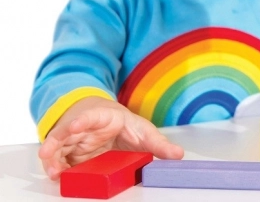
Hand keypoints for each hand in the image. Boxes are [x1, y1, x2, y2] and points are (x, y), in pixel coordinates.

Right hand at [38, 96, 183, 179]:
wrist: (109, 122)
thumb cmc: (124, 125)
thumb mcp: (144, 132)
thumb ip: (159, 145)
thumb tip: (178, 155)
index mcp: (103, 116)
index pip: (90, 115)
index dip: (82, 120)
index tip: (76, 125)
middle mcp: (84, 128)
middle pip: (66, 132)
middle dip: (57, 142)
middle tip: (48, 153)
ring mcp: (75, 141)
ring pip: (58, 147)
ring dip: (53, 158)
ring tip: (53, 171)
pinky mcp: (71, 154)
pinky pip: (59, 159)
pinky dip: (55, 166)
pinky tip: (56, 175)